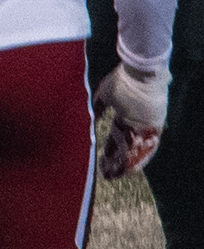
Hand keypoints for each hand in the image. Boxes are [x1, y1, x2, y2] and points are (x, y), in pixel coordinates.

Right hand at [105, 62, 169, 177]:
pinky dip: (140, 158)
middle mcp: (136, 123)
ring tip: (116, 174)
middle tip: (107, 173)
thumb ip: (99, 106)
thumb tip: (92, 116)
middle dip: (117, 160)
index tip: (102, 160)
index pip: (117, 136)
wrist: (140, 74)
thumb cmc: (121, 81)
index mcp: (125, 115)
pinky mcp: (156, 127)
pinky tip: (130, 169)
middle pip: (127, 146)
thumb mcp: (105, 94)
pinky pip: (149, 146)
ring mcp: (146, 126)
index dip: (110, 148)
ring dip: (127, 162)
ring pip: (136, 148)